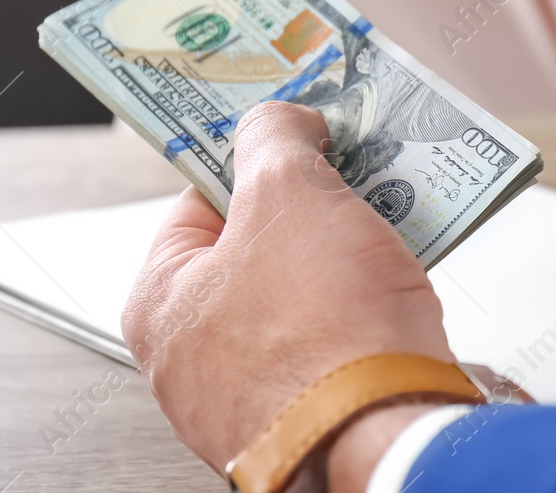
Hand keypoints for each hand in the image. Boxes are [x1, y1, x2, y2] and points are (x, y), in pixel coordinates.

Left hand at [123, 102, 446, 491]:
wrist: (388, 435)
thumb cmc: (323, 333)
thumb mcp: (288, 192)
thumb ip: (273, 138)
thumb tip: (277, 121)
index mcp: (161, 303)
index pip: (201, 199)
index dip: (258, 160)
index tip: (298, 138)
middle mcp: (192, 359)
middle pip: (258, 248)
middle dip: (313, 211)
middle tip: (351, 183)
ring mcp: (251, 394)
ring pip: (303, 295)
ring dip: (347, 260)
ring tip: (384, 232)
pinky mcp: (311, 415)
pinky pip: (337, 340)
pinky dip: (367, 311)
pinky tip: (395, 292)